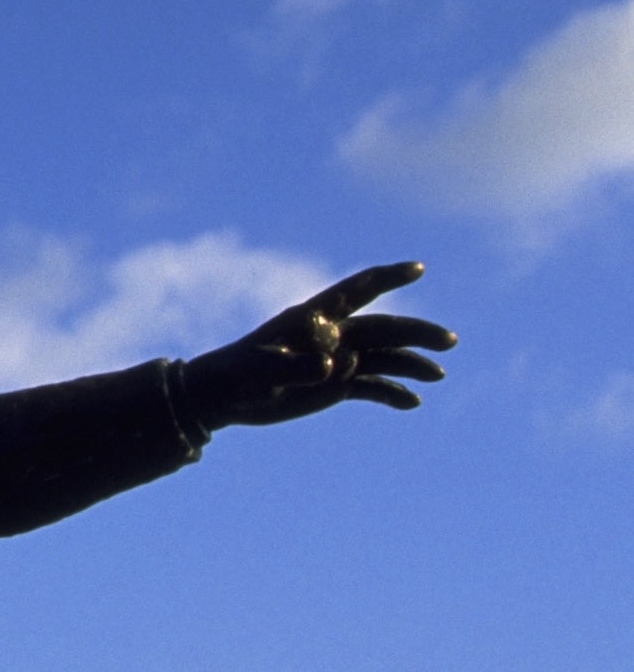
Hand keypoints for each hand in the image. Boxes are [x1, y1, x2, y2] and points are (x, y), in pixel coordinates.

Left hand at [178, 261, 456, 431]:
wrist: (222, 398)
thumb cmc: (234, 376)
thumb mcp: (259, 371)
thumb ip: (294, 366)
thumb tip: (330, 366)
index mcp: (313, 319)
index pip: (356, 290)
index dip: (387, 278)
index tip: (419, 268)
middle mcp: (331, 336)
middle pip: (382, 329)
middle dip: (416, 332)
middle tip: (449, 341)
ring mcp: (335, 361)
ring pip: (383, 357)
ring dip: (412, 364)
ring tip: (438, 375)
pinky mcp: (334, 385)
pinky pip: (371, 388)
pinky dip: (392, 393)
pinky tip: (412, 403)